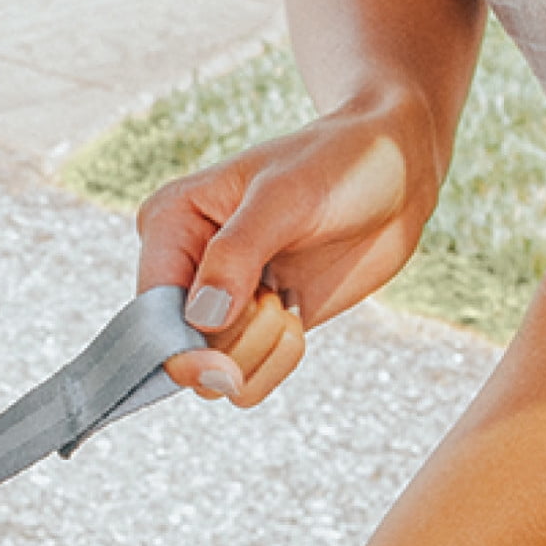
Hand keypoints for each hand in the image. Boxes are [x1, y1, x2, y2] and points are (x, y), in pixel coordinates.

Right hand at [141, 98, 441, 405]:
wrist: (396, 175)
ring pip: (214, 375)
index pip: (150, 310)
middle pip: (180, 352)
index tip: (224, 367)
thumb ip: (236, 254)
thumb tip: (201, 319)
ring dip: (262, 351)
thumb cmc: (338, 164)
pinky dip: (276, 363)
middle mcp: (184, 270)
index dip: (179, 349)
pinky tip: (295, 319)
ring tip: (286, 298)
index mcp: (170, 225)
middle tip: (275, 300)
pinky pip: (246, 381)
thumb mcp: (285, 196)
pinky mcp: (255, 329)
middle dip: (236, 342)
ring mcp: (218, 304)